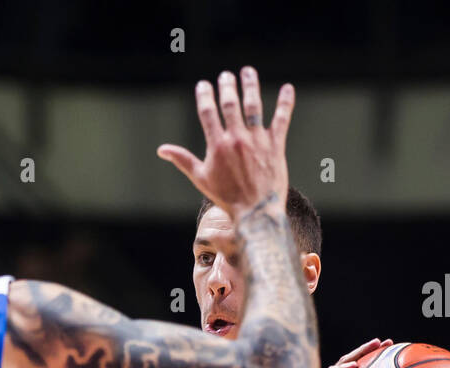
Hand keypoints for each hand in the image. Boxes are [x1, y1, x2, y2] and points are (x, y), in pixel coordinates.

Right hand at [157, 67, 292, 217]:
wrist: (255, 212)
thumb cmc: (226, 198)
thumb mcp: (201, 179)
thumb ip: (183, 160)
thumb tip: (162, 149)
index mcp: (217, 146)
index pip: (208, 113)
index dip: (205, 96)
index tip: (204, 85)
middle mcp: (237, 139)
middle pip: (230, 104)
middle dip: (227, 86)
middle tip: (225, 76)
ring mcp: (258, 140)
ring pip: (253, 106)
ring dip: (250, 86)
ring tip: (247, 71)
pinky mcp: (276, 145)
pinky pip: (281, 119)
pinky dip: (285, 103)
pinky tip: (287, 88)